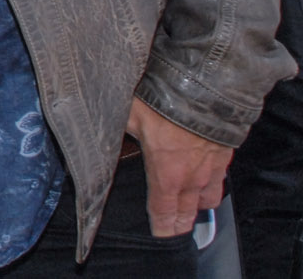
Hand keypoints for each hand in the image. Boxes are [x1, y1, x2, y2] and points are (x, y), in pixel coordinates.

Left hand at [126, 97, 232, 237]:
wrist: (206, 91)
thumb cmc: (166, 104)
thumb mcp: (129, 115)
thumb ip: (119, 127)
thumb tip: (99, 123)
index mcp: (166, 174)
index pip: (162, 210)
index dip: (161, 226)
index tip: (160, 234)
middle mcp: (191, 177)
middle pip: (187, 211)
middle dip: (181, 222)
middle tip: (177, 230)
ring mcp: (211, 168)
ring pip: (208, 197)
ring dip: (199, 204)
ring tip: (193, 207)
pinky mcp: (225, 155)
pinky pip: (221, 178)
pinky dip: (214, 184)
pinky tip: (210, 180)